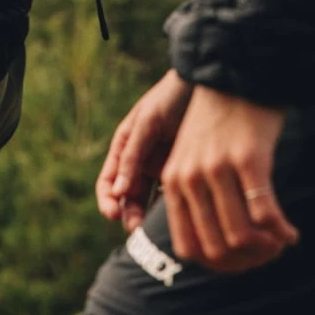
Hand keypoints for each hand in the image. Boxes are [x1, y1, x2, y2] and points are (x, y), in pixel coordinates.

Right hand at [97, 69, 193, 229]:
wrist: (207, 85)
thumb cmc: (172, 97)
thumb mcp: (148, 121)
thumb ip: (132, 155)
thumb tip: (117, 191)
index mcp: (124, 147)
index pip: (109, 181)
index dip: (107, 200)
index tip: (113, 213)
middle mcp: (140, 162)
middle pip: (127, 198)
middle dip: (128, 215)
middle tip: (137, 228)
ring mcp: (162, 169)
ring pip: (149, 203)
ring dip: (148, 218)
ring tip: (154, 229)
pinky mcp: (183, 174)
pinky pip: (174, 198)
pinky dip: (173, 210)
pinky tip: (179, 216)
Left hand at [161, 86, 299, 272]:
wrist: (236, 74)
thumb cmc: (219, 123)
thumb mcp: (193, 158)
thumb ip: (195, 196)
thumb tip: (216, 249)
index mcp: (173, 181)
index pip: (187, 247)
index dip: (216, 265)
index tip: (239, 263)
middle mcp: (190, 177)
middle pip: (216, 247)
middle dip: (245, 261)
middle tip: (267, 255)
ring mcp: (218, 169)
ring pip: (241, 235)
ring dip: (266, 249)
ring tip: (280, 243)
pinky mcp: (248, 159)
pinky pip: (265, 213)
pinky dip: (281, 231)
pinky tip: (292, 233)